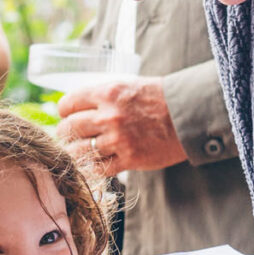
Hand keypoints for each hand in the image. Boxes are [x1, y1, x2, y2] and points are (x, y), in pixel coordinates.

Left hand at [56, 77, 187, 176]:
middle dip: (65, 134)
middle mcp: (109, 116)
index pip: (68, 104)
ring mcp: (118, 140)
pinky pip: (98, 168)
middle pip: (68, 129)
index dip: (64, 111)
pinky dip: (92, 167)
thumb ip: (103, 96)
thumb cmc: (159, 98)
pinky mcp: (128, 160)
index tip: (65, 116)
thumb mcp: (128, 86)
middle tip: (68, 136)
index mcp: (107, 93)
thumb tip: (78, 106)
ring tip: (77, 151)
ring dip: (74, 153)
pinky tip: (93, 163)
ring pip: (78, 151)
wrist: (189, 115)